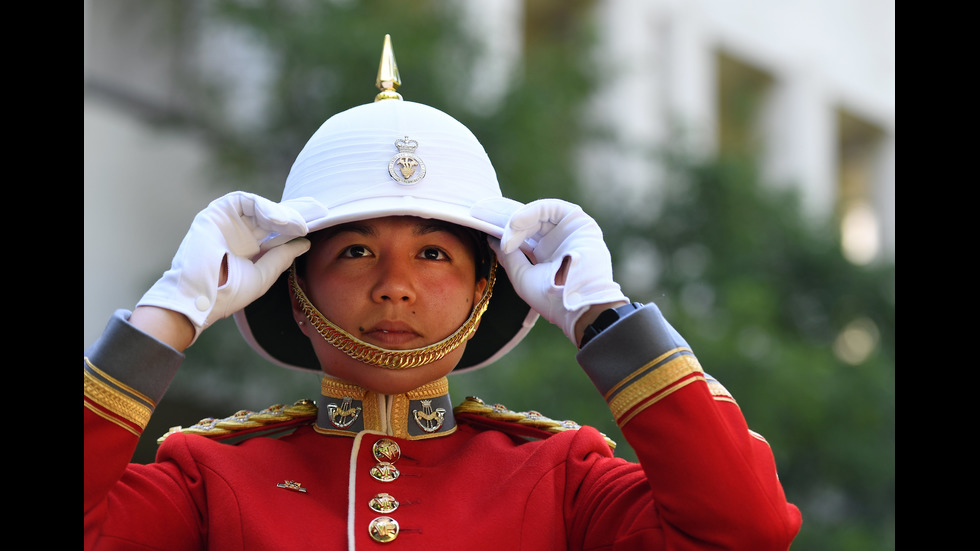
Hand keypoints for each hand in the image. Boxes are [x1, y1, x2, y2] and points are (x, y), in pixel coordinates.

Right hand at [136, 191, 325, 345]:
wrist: (200, 298)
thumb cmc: (228, 293)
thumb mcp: (264, 274)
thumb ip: (283, 256)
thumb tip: (305, 242)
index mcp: (249, 250)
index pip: (276, 232)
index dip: (295, 226)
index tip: (318, 223)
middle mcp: (239, 234)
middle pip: (270, 216)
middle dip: (294, 214)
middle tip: (317, 213)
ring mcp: (227, 222)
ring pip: (259, 206)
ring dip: (281, 213)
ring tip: (296, 225)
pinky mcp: (215, 213)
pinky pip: (243, 200)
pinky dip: (263, 206)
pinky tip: (278, 220)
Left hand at [473, 198, 627, 343]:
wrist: (576, 305)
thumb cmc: (549, 298)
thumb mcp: (520, 275)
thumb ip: (507, 256)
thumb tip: (490, 238)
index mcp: (546, 254)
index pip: (524, 233)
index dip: (506, 228)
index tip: (482, 222)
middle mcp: (558, 241)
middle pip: (530, 220)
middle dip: (509, 222)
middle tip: (490, 225)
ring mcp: (569, 231)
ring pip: (540, 213)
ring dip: (520, 219)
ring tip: (508, 232)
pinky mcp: (579, 223)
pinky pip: (553, 208)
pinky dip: (533, 211)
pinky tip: (517, 223)